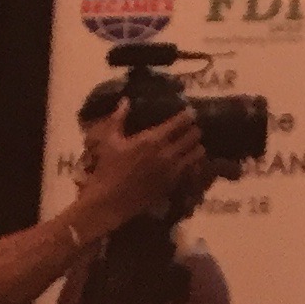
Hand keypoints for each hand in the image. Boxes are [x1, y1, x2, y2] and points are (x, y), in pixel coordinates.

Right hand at [70, 110, 202, 233]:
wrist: (108, 202)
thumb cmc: (106, 170)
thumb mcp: (108, 141)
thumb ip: (118, 119)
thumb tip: (126, 101)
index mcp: (153, 139)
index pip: (181, 121)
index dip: (188, 114)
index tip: (189, 111)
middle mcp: (168, 153)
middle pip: (194, 135)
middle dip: (194, 129)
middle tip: (189, 128)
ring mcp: (173, 170)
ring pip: (198, 153)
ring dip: (196, 146)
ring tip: (191, 144)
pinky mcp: (173, 185)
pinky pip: (193, 170)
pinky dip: (194, 164)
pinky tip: (188, 161)